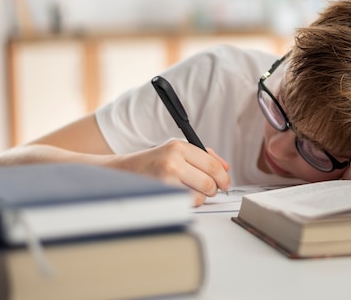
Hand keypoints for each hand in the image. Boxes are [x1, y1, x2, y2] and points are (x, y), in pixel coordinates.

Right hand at [111, 139, 230, 205]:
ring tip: (190, 190)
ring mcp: (166, 178)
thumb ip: (204, 156)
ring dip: (201, 197)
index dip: (223, 177)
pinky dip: (189, 203)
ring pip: (200, 195)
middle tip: (211, 190)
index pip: (212, 164)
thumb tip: (226, 168)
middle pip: (209, 182)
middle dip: (214, 189)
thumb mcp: (177, 151)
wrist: (125, 171)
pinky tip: (181, 195)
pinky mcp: (162, 194)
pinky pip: (188, 204)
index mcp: (179, 147)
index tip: (225, 183)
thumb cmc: (154, 162)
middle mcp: (173, 160)